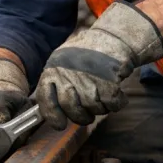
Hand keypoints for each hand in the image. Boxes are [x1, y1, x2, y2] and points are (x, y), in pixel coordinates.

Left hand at [35, 1, 162, 129]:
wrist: (111, 38)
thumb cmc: (85, 53)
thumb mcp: (61, 62)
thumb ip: (54, 84)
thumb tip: (48, 112)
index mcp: (53, 70)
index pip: (45, 99)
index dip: (52, 115)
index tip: (60, 124)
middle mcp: (68, 75)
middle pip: (71, 108)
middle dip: (80, 116)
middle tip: (86, 115)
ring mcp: (88, 79)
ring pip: (93, 109)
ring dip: (100, 107)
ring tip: (101, 93)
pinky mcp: (109, 82)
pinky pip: (111, 105)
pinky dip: (116, 103)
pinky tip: (115, 92)